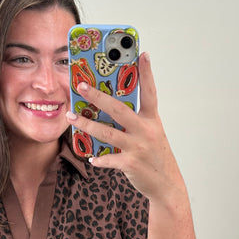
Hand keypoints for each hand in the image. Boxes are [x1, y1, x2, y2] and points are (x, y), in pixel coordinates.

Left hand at [66, 52, 185, 202]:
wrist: (167, 185)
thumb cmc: (155, 157)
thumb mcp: (152, 134)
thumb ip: (136, 121)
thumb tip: (111, 109)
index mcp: (152, 120)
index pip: (150, 92)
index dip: (147, 73)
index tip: (143, 54)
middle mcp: (146, 131)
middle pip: (119, 109)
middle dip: (97, 97)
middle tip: (81, 86)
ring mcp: (138, 147)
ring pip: (108, 133)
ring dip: (87, 125)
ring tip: (71, 117)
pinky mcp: (131, 164)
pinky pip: (109, 159)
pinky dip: (99, 158)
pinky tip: (91, 157)